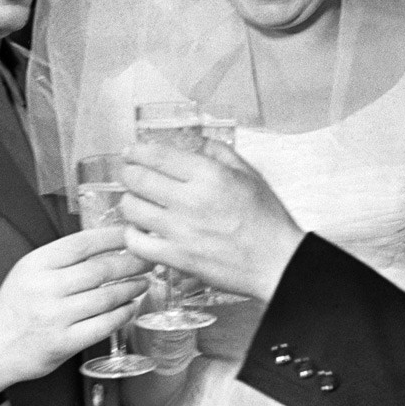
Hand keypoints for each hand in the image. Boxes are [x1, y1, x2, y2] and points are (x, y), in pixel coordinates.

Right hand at [0, 226, 150, 398]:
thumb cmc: (14, 307)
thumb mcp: (29, 271)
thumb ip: (63, 258)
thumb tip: (107, 243)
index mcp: (37, 264)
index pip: (83, 243)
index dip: (113, 236)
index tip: (132, 233)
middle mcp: (46, 288)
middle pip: (100, 269)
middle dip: (131, 262)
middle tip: (147, 259)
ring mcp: (55, 317)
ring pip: (106, 297)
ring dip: (131, 288)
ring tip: (142, 282)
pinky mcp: (63, 343)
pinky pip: (103, 325)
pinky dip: (122, 314)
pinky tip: (129, 307)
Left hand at [120, 140, 304, 302]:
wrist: (276, 261)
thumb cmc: (266, 219)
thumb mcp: (249, 174)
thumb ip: (219, 152)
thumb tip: (193, 143)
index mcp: (210, 175)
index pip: (158, 156)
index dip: (137, 151)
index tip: (131, 152)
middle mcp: (191, 200)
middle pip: (138, 179)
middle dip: (128, 172)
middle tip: (128, 172)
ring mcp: (181, 231)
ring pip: (132, 208)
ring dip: (129, 200)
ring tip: (135, 200)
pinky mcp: (177, 258)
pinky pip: (137, 243)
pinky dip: (132, 233)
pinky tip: (140, 229)